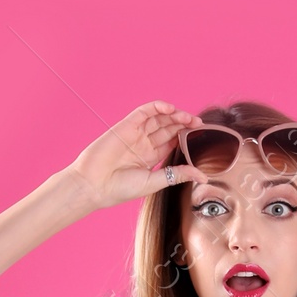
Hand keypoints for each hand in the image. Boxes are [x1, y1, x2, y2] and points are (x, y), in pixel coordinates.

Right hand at [66, 102, 205, 211]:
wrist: (94, 185)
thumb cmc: (119, 189)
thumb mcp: (155, 181)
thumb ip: (178, 174)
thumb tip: (202, 176)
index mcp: (150, 157)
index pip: (172, 141)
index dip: (185, 137)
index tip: (200, 137)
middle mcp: (143, 143)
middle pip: (167, 128)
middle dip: (183, 124)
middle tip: (198, 124)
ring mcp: (135, 133)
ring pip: (158, 118)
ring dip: (174, 115)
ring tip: (189, 118)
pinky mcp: (126, 125)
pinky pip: (144, 111)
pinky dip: (158, 107)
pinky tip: (171, 109)